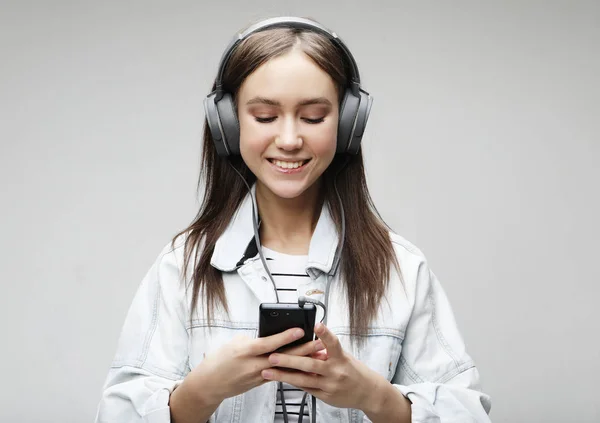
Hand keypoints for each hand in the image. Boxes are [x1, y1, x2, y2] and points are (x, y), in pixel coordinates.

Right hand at [187, 328, 325, 405]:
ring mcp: (259, 375)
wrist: (210, 384)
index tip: (300, 330)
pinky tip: (305, 368)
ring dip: (302, 361)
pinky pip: (280, 375)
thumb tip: (268, 335)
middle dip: (303, 350)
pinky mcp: (261, 382)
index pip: (270, 343)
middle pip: (283, 356)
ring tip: (317, 355)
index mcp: (246, 351)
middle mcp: (255, 364)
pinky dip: (293, 370)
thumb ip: (253, 339)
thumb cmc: (219, 361)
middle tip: (318, 343)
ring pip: (285, 367)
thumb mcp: (234, 343)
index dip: (286, 337)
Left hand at [260, 323, 384, 410]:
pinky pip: (306, 388)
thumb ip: (326, 352)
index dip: (325, 333)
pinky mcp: (325, 396)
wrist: (367, 392)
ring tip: (268, 370)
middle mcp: (335, 371)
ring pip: (303, 380)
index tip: (316, 325)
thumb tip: (307, 344)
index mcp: (341, 358)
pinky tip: (280, 378)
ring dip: (283, 375)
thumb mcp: (343, 357)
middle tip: (273, 355)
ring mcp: (329, 385)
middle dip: (289, 360)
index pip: (332, 343)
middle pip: (309, 364)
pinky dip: (292, 383)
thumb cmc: (353, 370)